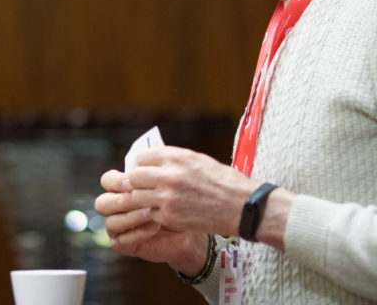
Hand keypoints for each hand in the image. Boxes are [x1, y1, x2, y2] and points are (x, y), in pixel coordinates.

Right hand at [95, 170, 204, 270]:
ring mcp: (118, 227)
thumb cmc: (178, 200)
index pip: (107, 181)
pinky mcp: (124, 244)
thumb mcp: (166, 181)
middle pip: (102, 203)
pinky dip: (138, 232)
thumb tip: (141, 155)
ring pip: (111, 222)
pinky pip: (122, 240)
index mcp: (121, 189)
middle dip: (121, 200)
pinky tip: (155, 226)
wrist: (191, 225)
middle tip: (139, 198)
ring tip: (151, 213)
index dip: (116, 181)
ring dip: (131, 216)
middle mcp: (115, 208)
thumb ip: (152, 168)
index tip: (133, 181)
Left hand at [129, 146, 255, 238]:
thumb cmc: (224, 181)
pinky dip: (156, 214)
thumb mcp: (199, 160)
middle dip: (137, 182)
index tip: (146, 169)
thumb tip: (153, 160)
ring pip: (137, 197)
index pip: (141, 157)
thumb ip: (174, 159)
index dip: (143, 164)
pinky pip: (150, 214)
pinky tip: (169, 212)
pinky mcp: (170, 217)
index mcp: (176, 158)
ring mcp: (167, 198)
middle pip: (133, 177)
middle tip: (145, 186)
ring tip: (155, 199)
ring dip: (143, 198)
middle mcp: (168, 176)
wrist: (242, 207)